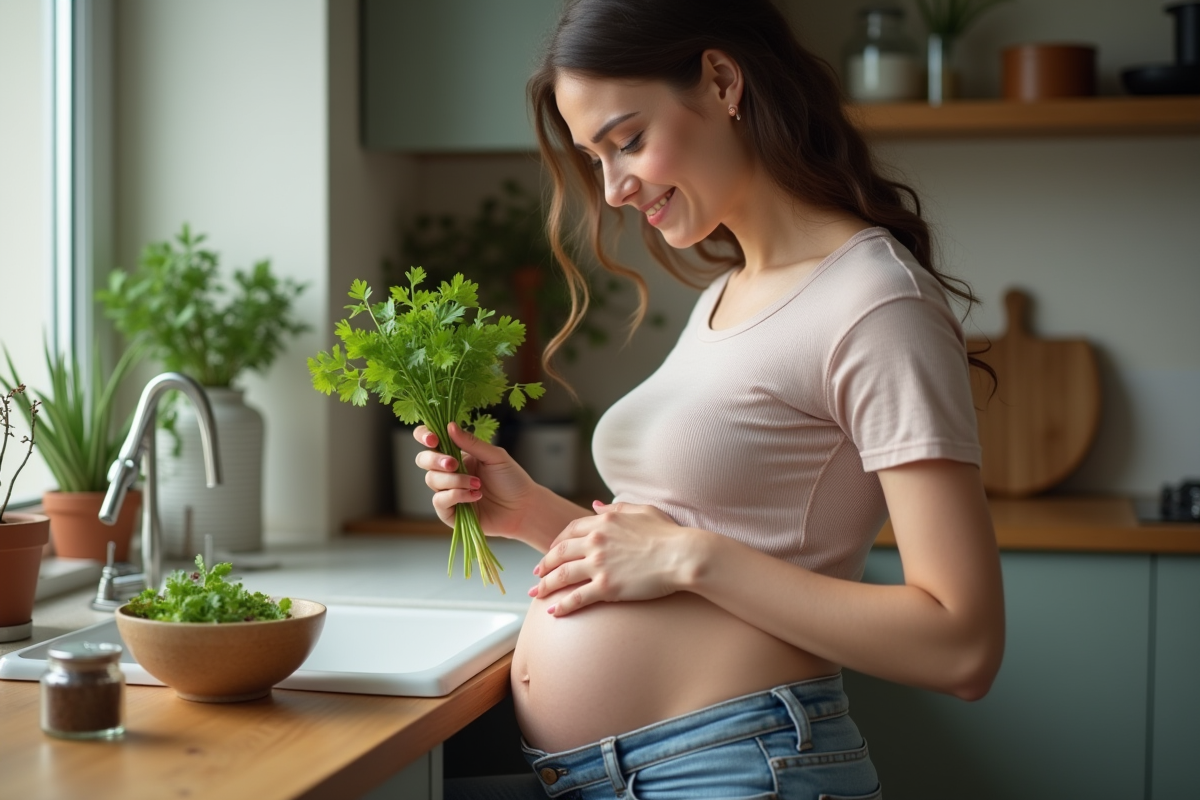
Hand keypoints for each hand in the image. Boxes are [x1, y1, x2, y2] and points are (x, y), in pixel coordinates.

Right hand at [413, 422, 535, 537]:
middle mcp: (449, 472)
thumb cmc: (512, 480)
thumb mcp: (495, 456)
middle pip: (423, 460)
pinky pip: (439, 501)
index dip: (424, 436)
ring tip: (478, 484)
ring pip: (432, 480)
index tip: (433, 439)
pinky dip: (455, 496)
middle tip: (454, 463)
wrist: (523, 508)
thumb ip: (471, 443)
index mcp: (457, 454)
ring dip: (454, 480)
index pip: (431, 441)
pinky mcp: (450, 512)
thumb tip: (449, 426)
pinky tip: (475, 496)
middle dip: (435, 460)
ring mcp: (448, 491)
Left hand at [530, 500, 691, 615]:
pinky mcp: (606, 587)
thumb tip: (595, 506)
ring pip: (562, 575)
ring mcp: (599, 565)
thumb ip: (615, 509)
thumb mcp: (642, 511)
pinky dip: (562, 606)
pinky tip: (553, 613)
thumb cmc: (669, 534)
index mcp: (604, 522)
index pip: (570, 530)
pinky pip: (577, 598)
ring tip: (536, 594)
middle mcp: (596, 541)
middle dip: (544, 564)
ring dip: (545, 585)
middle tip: (536, 573)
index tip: (551, 551)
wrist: (683, 556)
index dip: (556, 542)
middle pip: (559, 553)